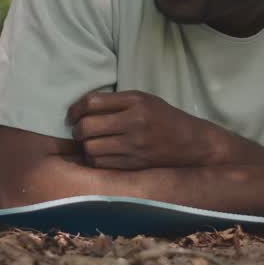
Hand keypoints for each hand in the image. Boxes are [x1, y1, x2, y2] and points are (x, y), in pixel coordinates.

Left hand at [66, 90, 220, 169]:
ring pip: (91, 148)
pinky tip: (101, 155)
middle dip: (77, 130)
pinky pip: (101, 163)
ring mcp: (134, 145)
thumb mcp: (145, 100)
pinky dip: (95, 160)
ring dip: (85, 146)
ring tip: (91, 143)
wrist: (192, 144)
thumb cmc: (164, 118)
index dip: (75, 109)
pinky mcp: (134, 164)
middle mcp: (135, 122)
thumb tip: (81, 108)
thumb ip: (116, 102)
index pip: (92, 102)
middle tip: (79, 131)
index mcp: (136, 101)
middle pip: (87, 127)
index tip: (72, 115)